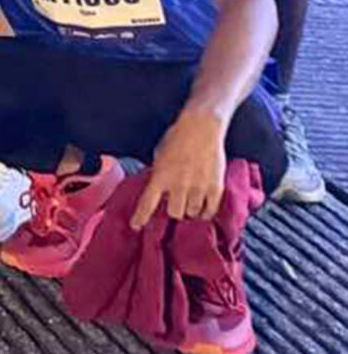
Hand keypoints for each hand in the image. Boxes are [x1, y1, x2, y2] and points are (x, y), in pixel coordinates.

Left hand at [135, 107, 230, 226]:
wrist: (202, 127)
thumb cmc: (177, 137)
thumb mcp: (159, 154)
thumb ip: (159, 173)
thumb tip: (159, 190)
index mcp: (160, 176)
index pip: (147, 203)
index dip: (141, 217)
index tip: (136, 226)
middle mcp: (179, 185)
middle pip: (174, 213)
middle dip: (173, 211)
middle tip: (176, 205)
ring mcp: (198, 188)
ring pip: (192, 213)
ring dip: (190, 210)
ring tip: (190, 202)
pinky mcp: (216, 188)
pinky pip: (210, 210)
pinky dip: (205, 212)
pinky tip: (203, 209)